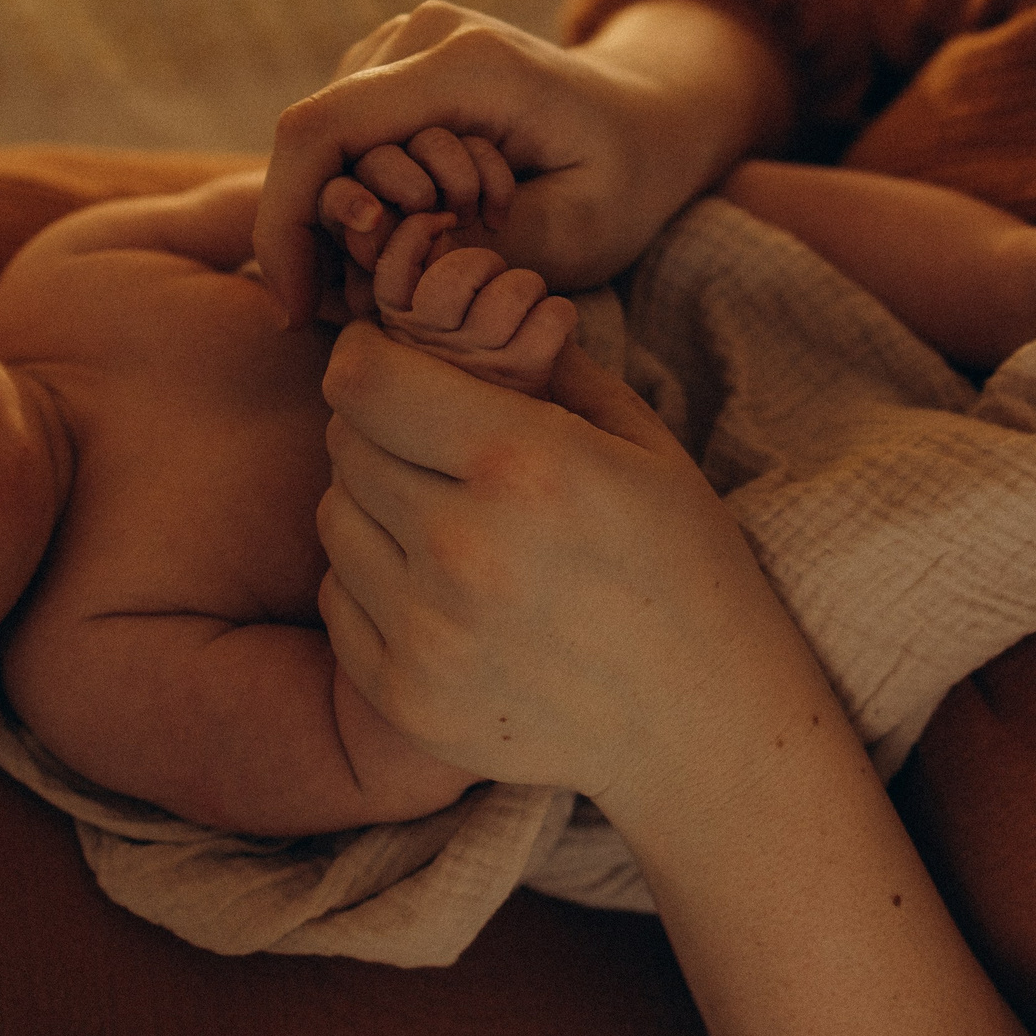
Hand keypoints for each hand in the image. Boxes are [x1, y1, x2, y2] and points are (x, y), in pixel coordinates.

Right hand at [259, 0, 787, 327]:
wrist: (650, 116)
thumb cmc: (625, 179)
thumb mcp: (576, 235)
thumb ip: (476, 252)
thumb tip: (378, 264)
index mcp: (466, 63)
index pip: (321, 130)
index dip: (285, 224)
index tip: (294, 309)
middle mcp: (420, 34)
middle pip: (312, 141)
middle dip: (333, 231)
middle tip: (395, 288)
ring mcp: (402, 39)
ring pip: (327, 144)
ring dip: (367, 212)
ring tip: (460, 231)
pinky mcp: (395, 62)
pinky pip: (347, 137)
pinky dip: (370, 193)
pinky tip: (436, 219)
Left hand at [312, 323, 801, 809]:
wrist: (703, 724)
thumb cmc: (685, 566)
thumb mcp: (643, 442)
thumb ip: (546, 366)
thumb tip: (464, 310)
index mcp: (522, 464)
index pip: (364, 379)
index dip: (372, 357)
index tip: (397, 365)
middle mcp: (460, 547)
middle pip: (344, 444)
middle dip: (383, 428)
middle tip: (440, 448)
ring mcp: (426, 632)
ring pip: (333, 519)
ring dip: (375, 505)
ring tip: (449, 521)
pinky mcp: (405, 696)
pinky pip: (338, 599)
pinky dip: (373, 582)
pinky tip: (444, 590)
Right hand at [371, 211, 576, 394]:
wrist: (504, 432)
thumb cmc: (464, 357)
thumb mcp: (428, 322)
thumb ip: (422, 272)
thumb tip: (437, 224)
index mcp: (401, 327)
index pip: (392, 270)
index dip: (416, 234)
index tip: (442, 222)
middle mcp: (433, 348)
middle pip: (456, 276)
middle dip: (482, 262)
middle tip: (491, 277)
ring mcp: (479, 363)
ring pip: (512, 292)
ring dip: (528, 286)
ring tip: (525, 303)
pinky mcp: (524, 375)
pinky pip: (552, 317)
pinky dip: (559, 313)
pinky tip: (551, 325)